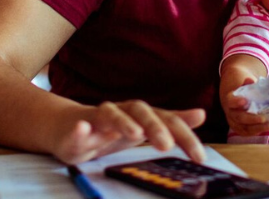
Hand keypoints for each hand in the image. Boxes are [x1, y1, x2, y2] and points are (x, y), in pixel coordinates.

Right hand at [52, 101, 205, 164]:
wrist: (67, 126)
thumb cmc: (109, 130)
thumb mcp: (142, 128)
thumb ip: (170, 122)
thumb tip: (201, 114)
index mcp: (140, 115)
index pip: (167, 120)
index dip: (184, 136)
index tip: (199, 157)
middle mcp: (122, 112)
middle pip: (141, 111)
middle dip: (155, 127)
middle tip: (166, 146)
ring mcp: (98, 117)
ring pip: (110, 113)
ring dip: (123, 122)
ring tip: (134, 134)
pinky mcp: (76, 127)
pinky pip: (77, 127)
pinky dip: (80, 129)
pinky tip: (83, 130)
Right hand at [220, 76, 268, 136]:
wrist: (235, 93)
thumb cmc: (241, 87)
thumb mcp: (244, 81)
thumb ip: (248, 82)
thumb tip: (251, 80)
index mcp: (229, 99)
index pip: (230, 101)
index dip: (236, 102)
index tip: (244, 101)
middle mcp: (230, 112)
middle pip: (238, 117)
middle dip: (251, 119)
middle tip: (263, 119)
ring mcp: (234, 121)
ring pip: (243, 128)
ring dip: (257, 128)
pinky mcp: (239, 127)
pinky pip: (246, 132)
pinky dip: (256, 131)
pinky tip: (266, 129)